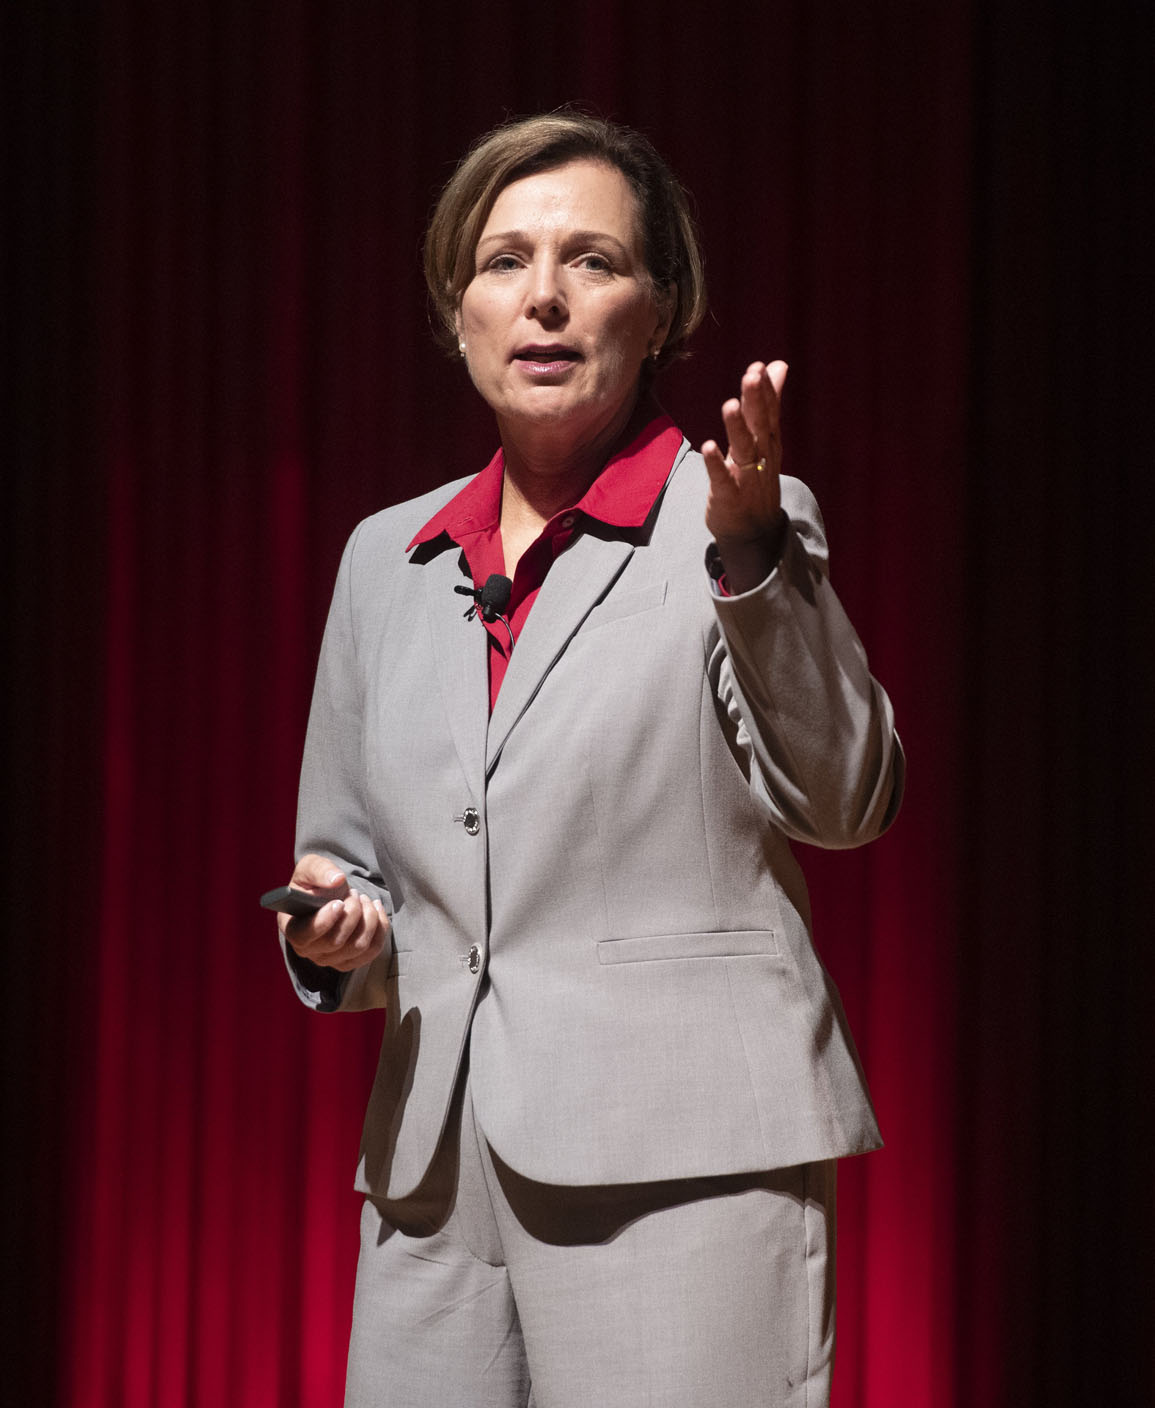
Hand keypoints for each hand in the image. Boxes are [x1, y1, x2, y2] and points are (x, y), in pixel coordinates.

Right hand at [278, 853, 389, 971]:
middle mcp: (308, 950)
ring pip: (358, 946)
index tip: (339, 902)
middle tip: (354, 893)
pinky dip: (380, 927)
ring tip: (363, 899)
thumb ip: (319, 870)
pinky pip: (373, 950)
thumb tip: (337, 880)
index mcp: (292, 928)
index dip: (325, 920)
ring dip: (368, 918)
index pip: (305, 935)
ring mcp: (330, 960)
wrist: (328, 896)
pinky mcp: (350, 962)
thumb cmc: (315, 884)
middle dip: (352, 912)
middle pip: (337, 941)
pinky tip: (375, 909)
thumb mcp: (310, 867)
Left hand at [701, 360, 788, 592]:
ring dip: (737, 428)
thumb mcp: (765, 440)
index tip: (759, 367)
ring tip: (730, 405)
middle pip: (759, 426)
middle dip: (756, 401)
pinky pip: (722, 479)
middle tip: (751, 375)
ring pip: (743, 449)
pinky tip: (708, 447)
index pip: (769, 413)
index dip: (765, 391)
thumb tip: (778, 365)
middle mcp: (761, 457)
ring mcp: (746, 478)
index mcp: (769, 442)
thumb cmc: (756, 477)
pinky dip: (716, 464)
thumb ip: (768, 402)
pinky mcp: (729, 497)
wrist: (753, 531)